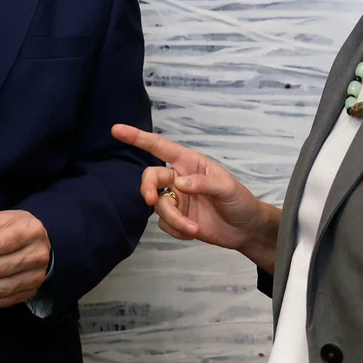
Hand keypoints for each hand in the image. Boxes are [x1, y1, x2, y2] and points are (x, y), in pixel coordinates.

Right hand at [110, 124, 280, 273]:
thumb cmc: (240, 201)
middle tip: (152, 199)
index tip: (116, 130)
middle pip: (151, 177)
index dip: (137, 137)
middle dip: (148, 188)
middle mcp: (178, 178)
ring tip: (193, 228)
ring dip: (174, 218)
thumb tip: (179, 183)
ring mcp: (176, 199)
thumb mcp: (227, 188)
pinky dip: (177, 230)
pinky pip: (164, 223)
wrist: (245, 230)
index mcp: (189, 162)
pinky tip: (194, 231)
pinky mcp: (176, 219)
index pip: (159, 147)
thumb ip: (203, 183)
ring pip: (159, 205)